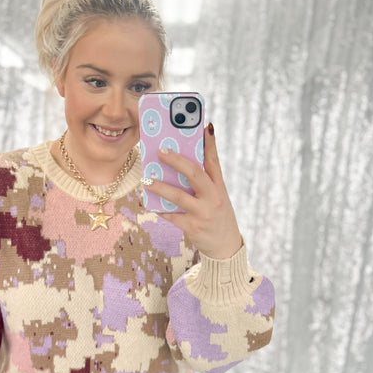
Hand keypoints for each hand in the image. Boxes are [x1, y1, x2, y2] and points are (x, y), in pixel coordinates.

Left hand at [148, 123, 242, 258]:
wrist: (225, 246)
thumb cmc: (217, 215)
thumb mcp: (218, 196)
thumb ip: (205, 179)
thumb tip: (189, 158)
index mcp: (219, 187)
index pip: (214, 161)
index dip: (209, 143)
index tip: (204, 126)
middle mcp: (213, 198)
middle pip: (195, 174)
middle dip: (177, 161)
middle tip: (161, 151)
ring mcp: (203, 213)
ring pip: (179, 196)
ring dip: (160, 187)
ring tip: (146, 180)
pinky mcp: (192, 228)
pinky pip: (172, 216)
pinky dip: (160, 209)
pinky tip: (150, 203)